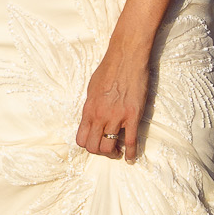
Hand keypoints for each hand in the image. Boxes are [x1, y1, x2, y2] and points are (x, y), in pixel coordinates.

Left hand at [76, 40, 149, 162]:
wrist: (126, 57)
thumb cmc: (109, 69)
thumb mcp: (92, 89)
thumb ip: (91, 106)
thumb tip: (91, 118)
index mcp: (88, 110)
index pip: (81, 139)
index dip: (87, 146)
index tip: (95, 144)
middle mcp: (100, 116)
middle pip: (93, 147)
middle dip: (100, 153)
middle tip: (108, 150)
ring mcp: (116, 117)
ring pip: (109, 148)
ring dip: (114, 154)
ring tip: (119, 152)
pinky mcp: (133, 116)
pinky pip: (132, 141)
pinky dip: (132, 153)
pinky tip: (131, 157)